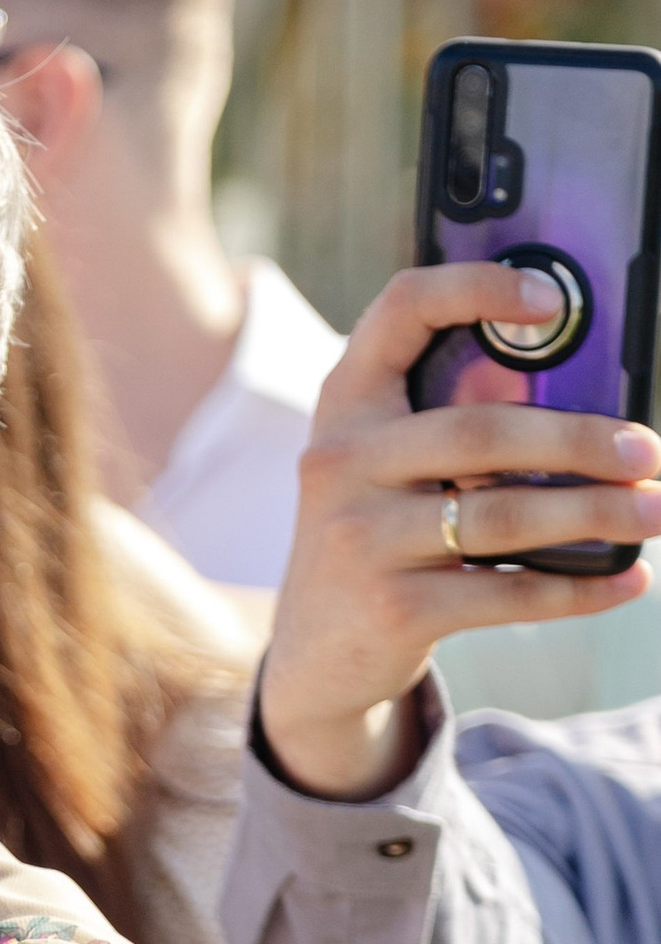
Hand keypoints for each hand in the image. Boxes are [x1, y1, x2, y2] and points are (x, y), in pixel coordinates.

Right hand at [258, 262, 660, 798]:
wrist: (316, 656)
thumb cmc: (377, 539)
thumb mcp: (382, 468)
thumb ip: (446, 423)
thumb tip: (582, 402)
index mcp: (347, 403)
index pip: (403, 308)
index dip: (477, 287)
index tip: (550, 301)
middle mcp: (342, 461)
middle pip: (483, 431)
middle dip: (581, 441)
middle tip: (647, 453)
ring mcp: (360, 537)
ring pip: (504, 515)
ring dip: (596, 514)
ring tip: (653, 513)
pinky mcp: (391, 608)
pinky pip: (507, 593)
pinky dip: (578, 588)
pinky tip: (626, 579)